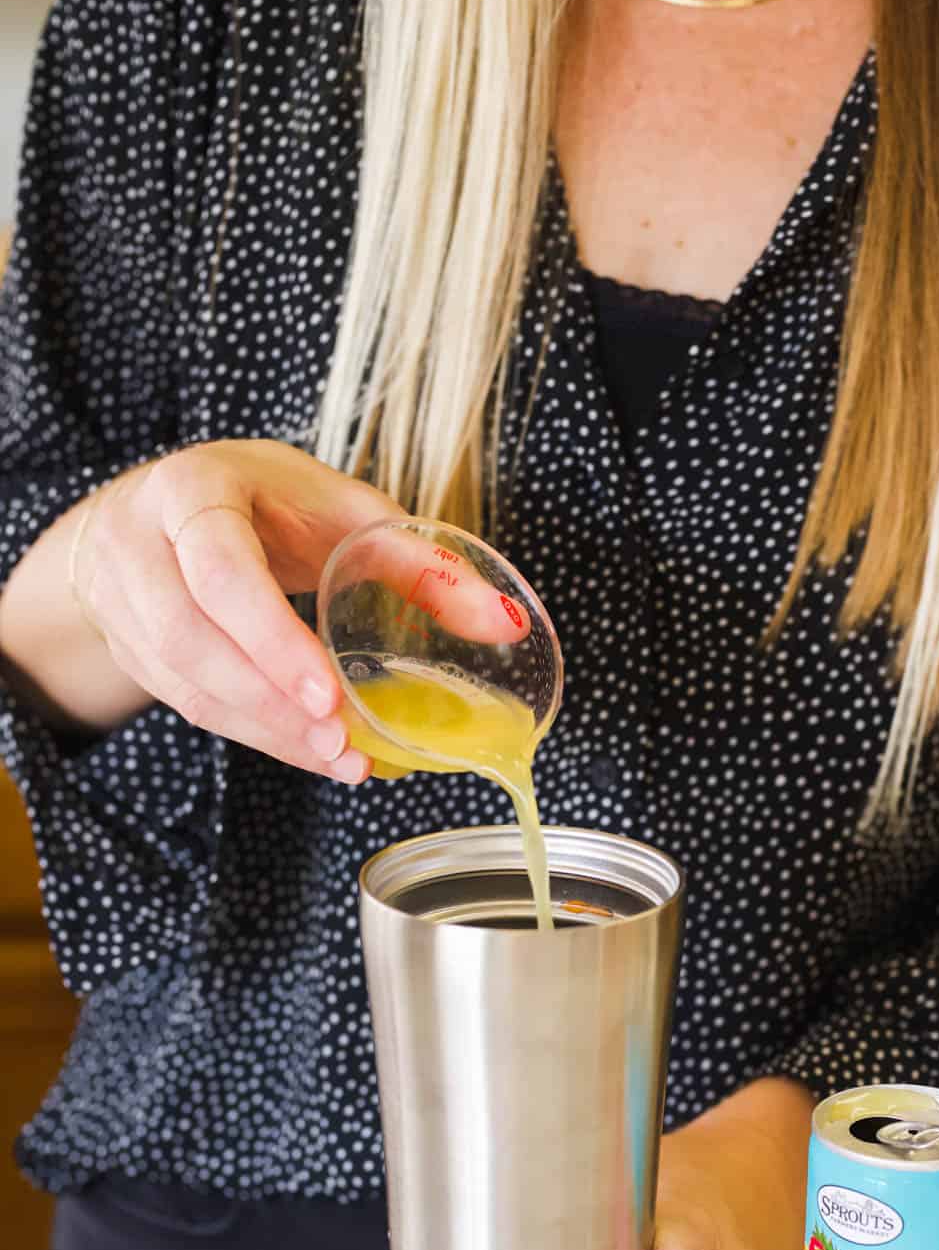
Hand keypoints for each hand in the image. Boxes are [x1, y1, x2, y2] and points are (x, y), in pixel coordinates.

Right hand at [65, 440, 522, 774]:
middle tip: (342, 744)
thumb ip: (419, 563)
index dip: (271, 639)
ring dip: (266, 731)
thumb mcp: (339, 509)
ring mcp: (122, 601)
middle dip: (271, 702)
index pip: (221, 572)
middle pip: (191, 639)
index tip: (328, 695)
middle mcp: (140, 545)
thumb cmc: (263, 503)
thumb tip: (505, 624)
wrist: (158, 514)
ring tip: (339, 759)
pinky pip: (189, 705)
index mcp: (192, 490)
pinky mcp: (130, 649)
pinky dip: (255, 734)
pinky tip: (310, 752)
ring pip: (186, 684)